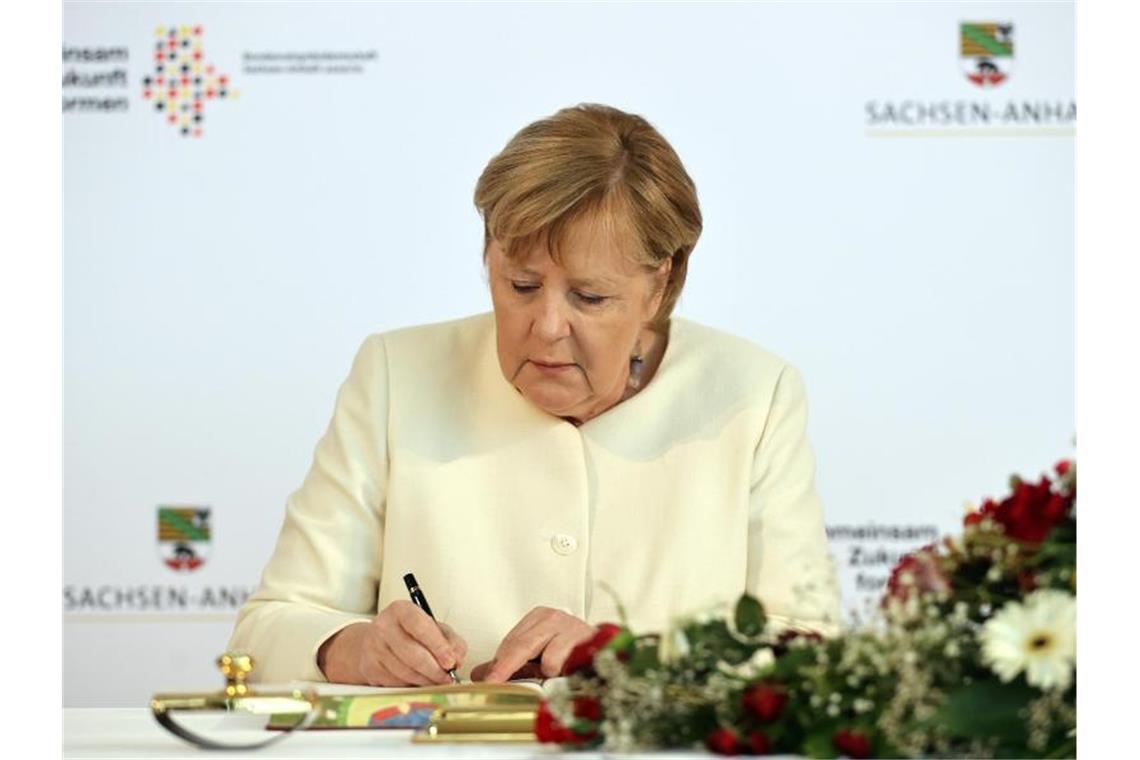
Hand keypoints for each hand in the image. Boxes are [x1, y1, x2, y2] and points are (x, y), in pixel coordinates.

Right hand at [317, 600, 467, 685]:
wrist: (374, 641)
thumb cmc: (408, 633)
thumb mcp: (432, 627)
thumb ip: (450, 639)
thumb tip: (457, 658)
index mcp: (400, 610)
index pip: (421, 627)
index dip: (438, 646)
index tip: (451, 661)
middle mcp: (384, 626)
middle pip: (412, 654)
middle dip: (434, 670)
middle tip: (448, 677)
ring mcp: (374, 648)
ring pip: (405, 671)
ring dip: (425, 680)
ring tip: (437, 681)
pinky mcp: (370, 668)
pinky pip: (396, 682)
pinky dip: (412, 685)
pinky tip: (419, 681)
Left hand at [470, 606, 594, 681]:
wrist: (608, 651)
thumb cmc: (571, 654)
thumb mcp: (536, 657)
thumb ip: (509, 664)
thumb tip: (479, 674)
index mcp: (539, 617)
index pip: (510, 642)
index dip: (499, 665)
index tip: (487, 682)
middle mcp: (553, 617)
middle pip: (520, 646)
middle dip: (506, 669)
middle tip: (493, 685)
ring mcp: (570, 626)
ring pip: (544, 657)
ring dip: (546, 671)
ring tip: (554, 674)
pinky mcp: (585, 640)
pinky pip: (565, 662)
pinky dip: (563, 671)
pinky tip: (569, 671)